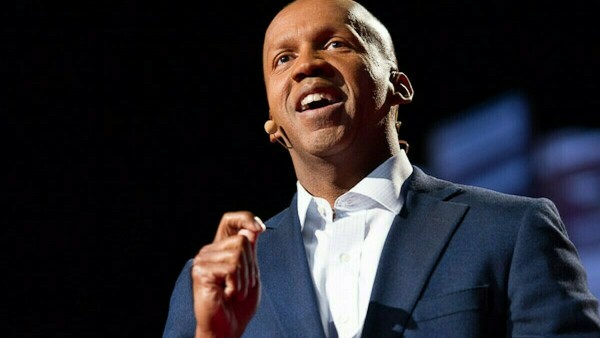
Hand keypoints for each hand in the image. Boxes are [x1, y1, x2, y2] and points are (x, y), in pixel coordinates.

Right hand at [192, 211, 264, 337]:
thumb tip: (253, 228)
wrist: (228, 329)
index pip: (229, 220)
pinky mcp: (201, 271)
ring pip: (238, 252)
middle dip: (251, 265)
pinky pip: (231, 267)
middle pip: (242, 239)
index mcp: (221, 249)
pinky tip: (228, 294)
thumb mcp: (251, 273)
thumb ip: (250, 250)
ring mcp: (203, 260)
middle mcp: (209, 251)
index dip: (245, 218)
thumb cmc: (238, 306)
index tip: (260, 228)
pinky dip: (236, 284)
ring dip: (244, 278)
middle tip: (242, 285)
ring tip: (235, 292)